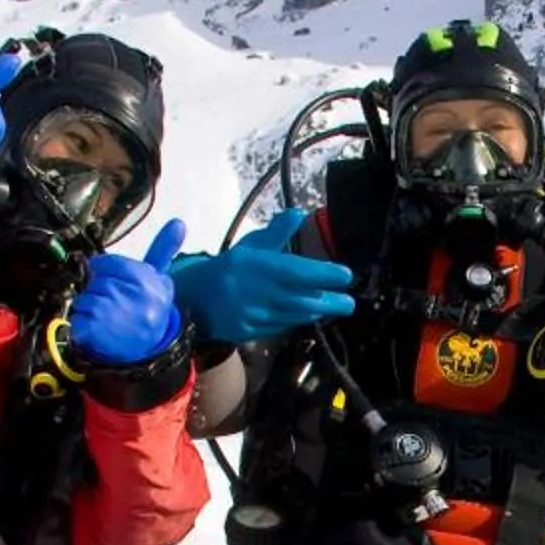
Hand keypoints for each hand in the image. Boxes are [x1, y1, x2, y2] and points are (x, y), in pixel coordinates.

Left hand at [68, 218, 187, 365]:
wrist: (151, 351)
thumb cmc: (150, 311)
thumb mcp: (160, 280)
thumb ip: (163, 250)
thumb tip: (179, 223)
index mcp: (147, 281)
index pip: (107, 263)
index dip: (105, 272)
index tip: (113, 282)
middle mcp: (132, 297)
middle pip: (94, 280)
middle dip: (98, 290)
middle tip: (114, 303)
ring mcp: (112, 314)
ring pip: (83, 298)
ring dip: (89, 308)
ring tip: (108, 318)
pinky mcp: (95, 331)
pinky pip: (76, 318)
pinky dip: (82, 325)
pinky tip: (99, 330)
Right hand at [169, 209, 355, 344]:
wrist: (194, 297)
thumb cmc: (229, 268)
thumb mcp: (250, 246)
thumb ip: (276, 233)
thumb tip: (299, 213)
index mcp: (258, 267)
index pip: (297, 271)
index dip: (324, 274)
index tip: (345, 275)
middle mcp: (258, 292)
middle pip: (302, 299)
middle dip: (330, 301)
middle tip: (350, 302)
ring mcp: (254, 315)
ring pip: (294, 315)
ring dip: (317, 312)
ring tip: (336, 306)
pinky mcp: (251, 331)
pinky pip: (281, 326)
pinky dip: (298, 320)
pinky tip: (309, 315)